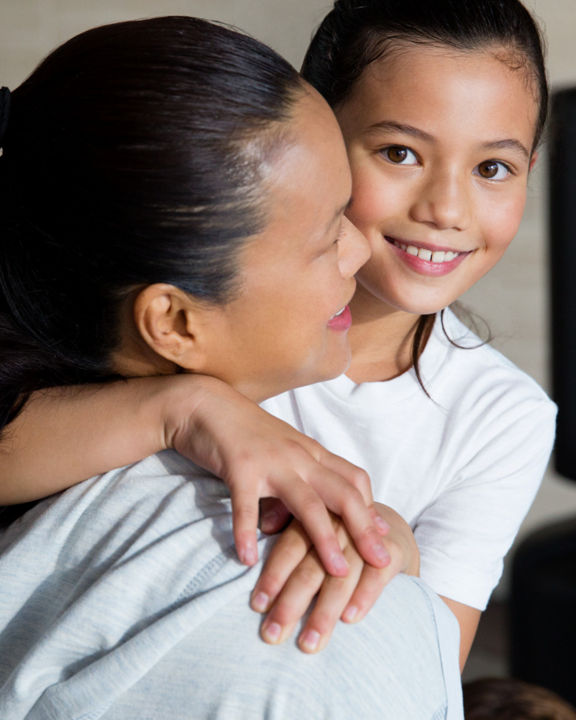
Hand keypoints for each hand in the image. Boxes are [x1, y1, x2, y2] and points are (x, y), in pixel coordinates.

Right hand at [164, 375, 389, 576]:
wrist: (205, 404)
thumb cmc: (244, 433)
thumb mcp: (280, 453)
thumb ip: (296, 483)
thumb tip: (303, 525)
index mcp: (311, 452)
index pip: (354, 479)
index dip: (371, 509)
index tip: (384, 538)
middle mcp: (298, 456)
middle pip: (343, 493)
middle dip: (365, 529)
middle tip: (380, 561)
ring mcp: (270, 461)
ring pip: (307, 502)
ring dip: (325, 539)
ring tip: (337, 572)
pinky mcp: (239, 467)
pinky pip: (246, 505)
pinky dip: (246, 533)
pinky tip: (247, 559)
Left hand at [251, 503, 419, 652]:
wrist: (387, 524)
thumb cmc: (336, 530)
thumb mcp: (308, 521)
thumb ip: (282, 524)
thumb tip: (257, 534)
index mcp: (314, 514)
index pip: (289, 546)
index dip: (274, 576)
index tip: (257, 607)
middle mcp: (339, 524)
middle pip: (312, 567)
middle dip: (291, 604)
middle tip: (272, 635)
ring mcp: (366, 538)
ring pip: (342, 577)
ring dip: (324, 612)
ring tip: (308, 643)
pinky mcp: (392, 549)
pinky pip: (377, 576)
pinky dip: (363, 597)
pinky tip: (349, 619)